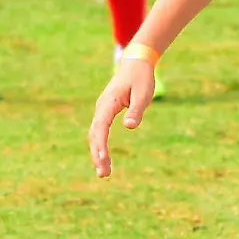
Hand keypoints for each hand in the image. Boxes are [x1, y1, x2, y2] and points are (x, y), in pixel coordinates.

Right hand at [88, 57, 156, 177]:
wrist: (136, 64)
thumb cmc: (141, 79)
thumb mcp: (143, 94)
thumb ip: (136, 110)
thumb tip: (130, 127)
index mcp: (109, 103)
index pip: (101, 126)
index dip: (101, 144)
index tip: (102, 159)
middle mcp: (101, 108)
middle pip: (95, 135)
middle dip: (97, 155)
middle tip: (104, 174)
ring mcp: (101, 111)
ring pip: (95, 135)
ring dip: (98, 153)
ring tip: (105, 173)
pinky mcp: (105, 113)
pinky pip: (99, 132)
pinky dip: (100, 146)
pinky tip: (104, 158)